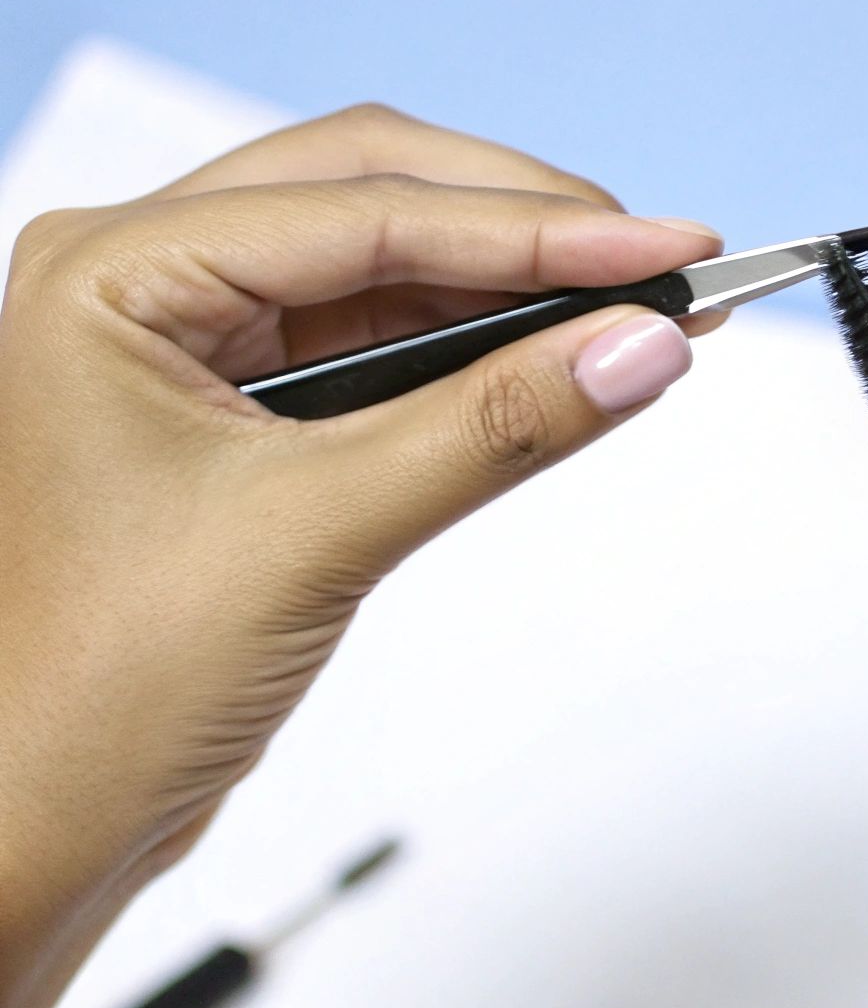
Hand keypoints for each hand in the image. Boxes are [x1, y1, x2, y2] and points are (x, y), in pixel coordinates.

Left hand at [0, 105, 721, 1007]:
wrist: (43, 814)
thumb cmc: (94, 685)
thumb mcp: (321, 531)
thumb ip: (498, 425)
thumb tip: (638, 347)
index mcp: (116, 272)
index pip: (366, 210)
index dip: (534, 228)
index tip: (662, 248)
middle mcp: (151, 283)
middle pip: (380, 193)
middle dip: (529, 225)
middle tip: (666, 258)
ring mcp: (200, 344)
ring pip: (393, 265)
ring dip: (518, 282)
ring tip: (644, 304)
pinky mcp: (252, 410)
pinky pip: (391, 344)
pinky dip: (485, 346)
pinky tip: (566, 353)